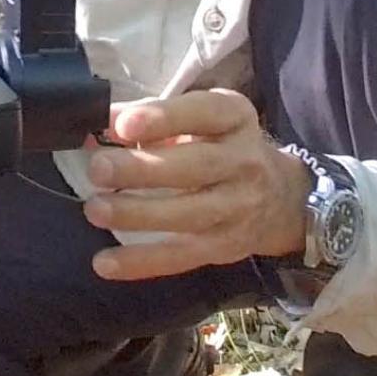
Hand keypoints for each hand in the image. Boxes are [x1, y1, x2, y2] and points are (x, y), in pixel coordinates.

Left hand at [81, 89, 313, 280]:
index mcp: (235, 118)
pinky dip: (142, 261)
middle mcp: (244, 162)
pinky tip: (105, 262)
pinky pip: (181, 256)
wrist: (280, 197)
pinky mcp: (224, 247)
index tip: (124, 125)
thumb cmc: (222, 147)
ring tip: (95, 209)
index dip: (164, 117)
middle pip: (196, 166)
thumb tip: (100, 122)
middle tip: (98, 169)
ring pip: (188, 214)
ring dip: (138, 214)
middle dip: (143, 169)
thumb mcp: (200, 119)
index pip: (204, 113)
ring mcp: (237, 208)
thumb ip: (152, 118)